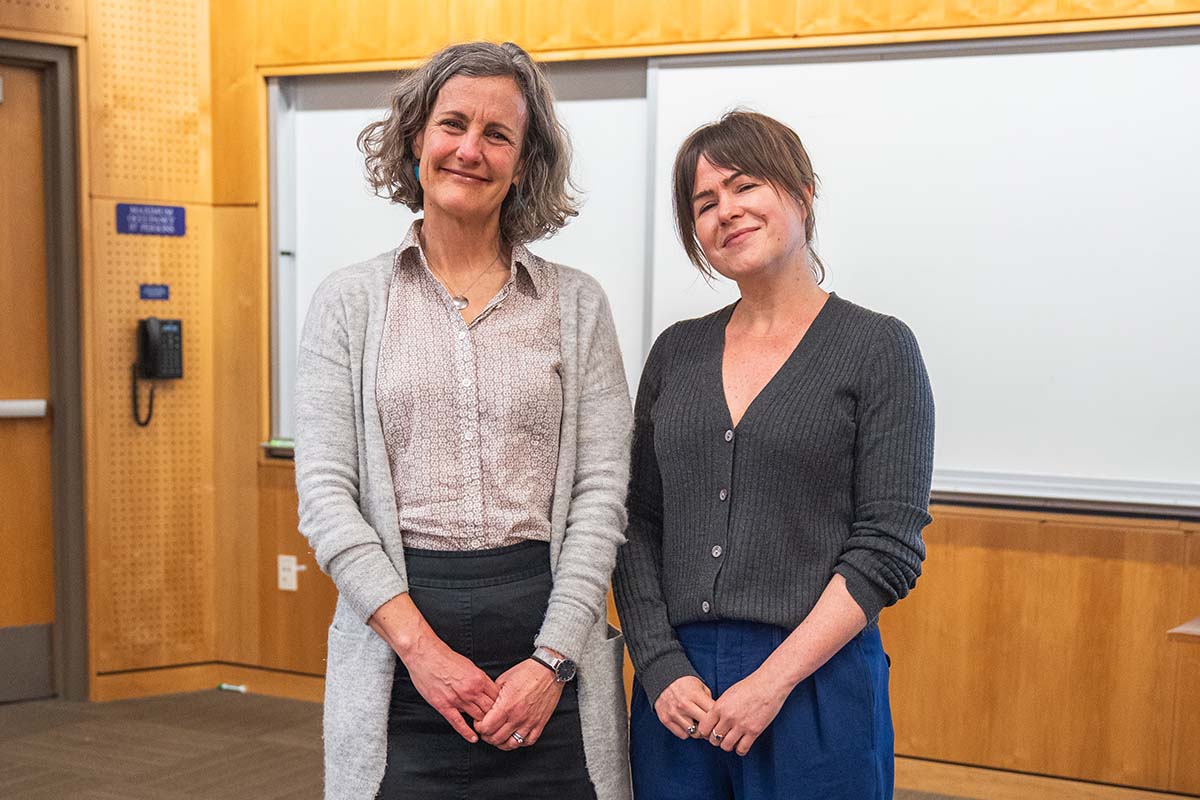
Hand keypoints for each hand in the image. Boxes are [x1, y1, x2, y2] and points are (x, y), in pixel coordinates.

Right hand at [369, 593, 498, 743]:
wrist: (425, 655)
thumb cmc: (446, 658)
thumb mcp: (469, 665)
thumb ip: (479, 679)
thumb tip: (487, 689)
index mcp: (479, 679)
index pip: (497, 697)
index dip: (502, 706)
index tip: (503, 711)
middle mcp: (471, 690)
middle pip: (490, 709)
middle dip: (495, 717)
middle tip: (499, 724)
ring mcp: (458, 700)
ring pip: (477, 717)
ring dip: (483, 725)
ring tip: (488, 731)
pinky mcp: (444, 706)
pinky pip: (458, 723)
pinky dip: (467, 733)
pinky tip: (473, 738)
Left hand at [474, 659, 563, 749]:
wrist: (549, 671)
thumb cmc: (527, 672)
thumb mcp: (503, 679)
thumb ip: (492, 696)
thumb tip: (484, 707)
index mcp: (506, 705)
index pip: (486, 728)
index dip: (479, 727)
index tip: (480, 722)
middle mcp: (517, 717)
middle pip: (496, 738)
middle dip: (487, 736)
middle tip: (486, 730)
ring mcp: (529, 722)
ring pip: (511, 744)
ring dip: (501, 743)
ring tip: (498, 736)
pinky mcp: (540, 724)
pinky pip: (528, 741)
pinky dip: (520, 742)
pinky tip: (515, 736)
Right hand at [653, 675, 714, 739]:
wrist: (661, 679)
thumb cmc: (684, 684)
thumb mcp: (700, 685)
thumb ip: (708, 700)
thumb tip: (717, 715)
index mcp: (694, 695)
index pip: (712, 713)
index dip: (718, 718)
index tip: (719, 719)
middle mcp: (684, 705)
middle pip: (704, 726)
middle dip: (710, 728)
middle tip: (711, 726)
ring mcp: (674, 714)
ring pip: (694, 733)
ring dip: (699, 731)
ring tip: (699, 725)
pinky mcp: (666, 720)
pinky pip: (683, 735)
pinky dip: (687, 732)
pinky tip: (688, 725)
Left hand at [696, 665, 791, 755]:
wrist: (768, 684)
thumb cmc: (749, 687)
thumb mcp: (728, 694)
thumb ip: (719, 708)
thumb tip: (713, 721)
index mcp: (719, 707)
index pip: (703, 728)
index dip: (705, 732)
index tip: (710, 732)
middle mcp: (728, 717)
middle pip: (714, 739)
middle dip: (716, 740)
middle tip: (722, 737)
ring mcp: (741, 725)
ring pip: (726, 746)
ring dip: (728, 745)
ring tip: (732, 740)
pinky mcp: (754, 731)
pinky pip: (742, 749)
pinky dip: (740, 749)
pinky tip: (742, 743)